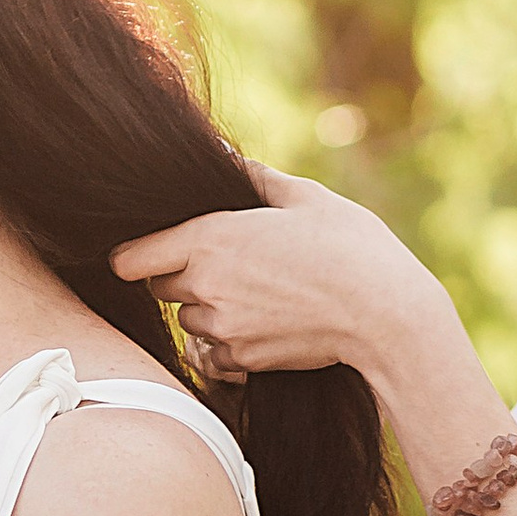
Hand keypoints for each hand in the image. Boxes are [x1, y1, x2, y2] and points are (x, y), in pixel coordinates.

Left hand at [110, 168, 450, 388]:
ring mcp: (223, 328)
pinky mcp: (243, 360)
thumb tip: (226, 155)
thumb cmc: (351, 247)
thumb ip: (256, 178)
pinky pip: (212, 355)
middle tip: (223, 264)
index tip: (151, 251)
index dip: (136, 254)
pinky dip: (227, 344)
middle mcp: (206, 286)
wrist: (387, 315)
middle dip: (179, 276)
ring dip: (206, 310)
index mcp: (211, 239)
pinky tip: (262, 323)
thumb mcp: (306, 197)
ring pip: (188, 321)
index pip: (130, 259)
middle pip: (158, 287)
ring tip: (253, 293)